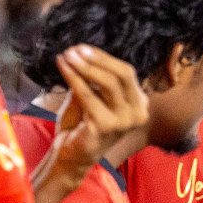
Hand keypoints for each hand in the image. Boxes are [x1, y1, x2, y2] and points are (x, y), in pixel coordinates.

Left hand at [52, 45, 148, 175]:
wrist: (72, 154)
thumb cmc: (82, 124)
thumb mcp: (91, 96)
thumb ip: (92, 79)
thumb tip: (81, 52)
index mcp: (138, 103)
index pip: (126, 73)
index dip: (103, 58)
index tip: (81, 48)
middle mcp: (138, 113)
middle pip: (122, 75)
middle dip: (97, 59)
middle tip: (74, 50)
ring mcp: (124, 121)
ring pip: (108, 83)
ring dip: (84, 67)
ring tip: (66, 57)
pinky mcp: (107, 127)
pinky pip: (89, 96)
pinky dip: (74, 79)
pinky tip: (63, 68)